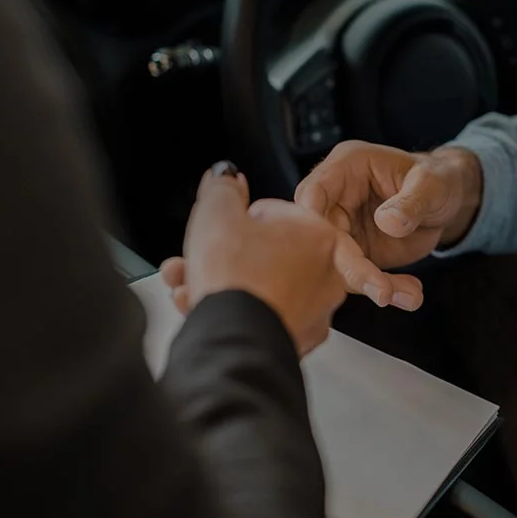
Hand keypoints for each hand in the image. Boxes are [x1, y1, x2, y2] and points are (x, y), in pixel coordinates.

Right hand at [161, 162, 349, 357]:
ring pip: (263, 286)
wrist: (236, 341)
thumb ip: (222, 189)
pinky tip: (206, 310)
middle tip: (200, 259)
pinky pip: (265, 316)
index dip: (237, 221)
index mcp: (318, 234)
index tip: (222, 232)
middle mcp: (327, 271)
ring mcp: (317, 309)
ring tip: (189, 286)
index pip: (273, 214)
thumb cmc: (235, 280)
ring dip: (224, 284)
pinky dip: (238, 312)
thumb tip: (226, 176)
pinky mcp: (300, 339)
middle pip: (267, 253)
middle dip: (225, 256)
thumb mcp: (216, 214)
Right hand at [294, 140, 482, 309]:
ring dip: (370, 284)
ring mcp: (345, 229)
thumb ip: (410, 202)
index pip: (313, 192)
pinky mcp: (358, 254)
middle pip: (323, 236)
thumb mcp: (431, 184)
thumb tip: (387, 222)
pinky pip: (362, 277)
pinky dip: (385, 289)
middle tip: (381, 290)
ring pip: (340, 263)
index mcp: (346, 168)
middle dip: (349, 266)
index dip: (313, 221)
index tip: (327, 248)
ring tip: (406, 295)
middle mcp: (337, 199)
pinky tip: (410, 294)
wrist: (449, 201)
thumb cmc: (436, 179)